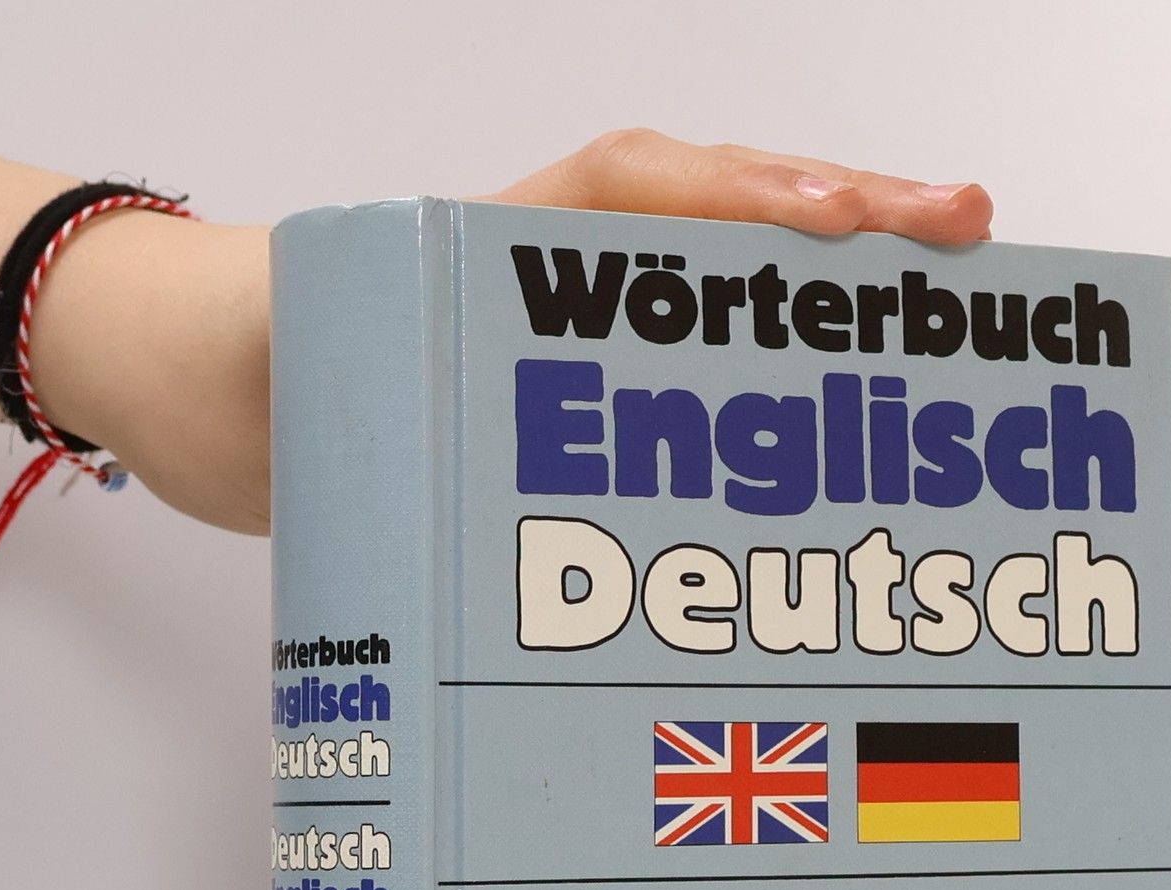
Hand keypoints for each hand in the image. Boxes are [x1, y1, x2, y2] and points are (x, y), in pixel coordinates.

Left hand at [51, 131, 993, 537]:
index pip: (648, 193)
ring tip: (946, 293)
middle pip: (727, 219)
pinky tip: (850, 399)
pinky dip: (782, 373)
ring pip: (735, 286)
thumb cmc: (258, 347)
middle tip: (963, 231)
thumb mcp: (301, 345)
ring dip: (837, 291)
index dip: (749, 206)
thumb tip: (423, 415)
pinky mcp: (587, 374)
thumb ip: (360, 361)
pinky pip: (703, 361)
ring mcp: (586, 315)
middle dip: (850, 221)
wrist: (207, 386)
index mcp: (508, 234)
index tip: (843, 225)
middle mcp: (566, 265)